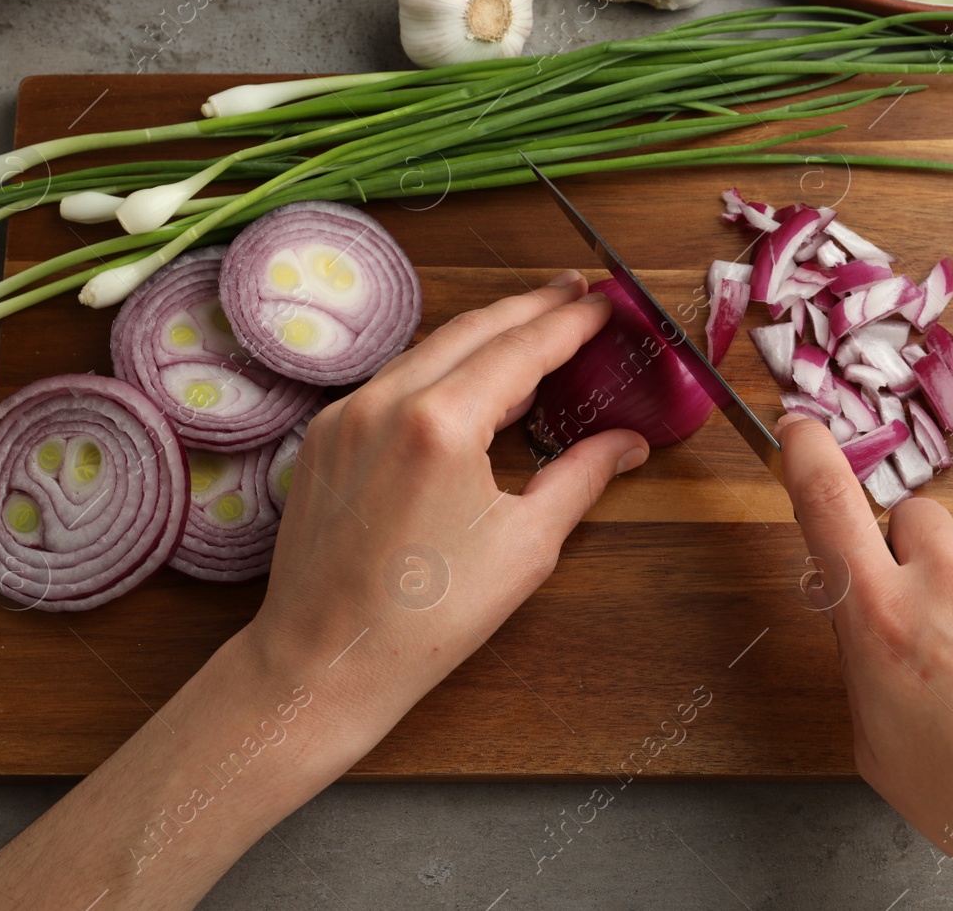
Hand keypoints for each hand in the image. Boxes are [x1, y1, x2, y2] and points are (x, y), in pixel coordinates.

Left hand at [250, 270, 648, 764]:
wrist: (326, 661)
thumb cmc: (429, 618)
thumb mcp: (526, 546)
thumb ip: (581, 477)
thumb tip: (629, 442)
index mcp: (440, 424)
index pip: (521, 349)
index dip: (569, 322)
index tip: (604, 303)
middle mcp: (384, 402)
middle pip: (473, 330)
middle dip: (530, 308)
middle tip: (576, 292)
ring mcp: (346, 415)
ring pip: (428, 350)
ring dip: (485, 335)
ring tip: (533, 330)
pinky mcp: (323, 436)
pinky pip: (393, 382)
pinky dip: (440, 370)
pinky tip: (469, 383)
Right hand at [775, 415, 952, 910]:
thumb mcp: (879, 747)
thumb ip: (867, 667)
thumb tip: (872, 631)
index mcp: (883, 624)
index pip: (829, 507)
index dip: (808, 456)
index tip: (800, 430)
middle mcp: (948, 586)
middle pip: (916, 519)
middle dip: (915, 554)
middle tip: (935, 621)